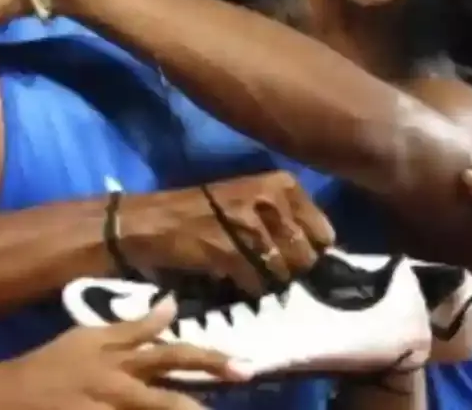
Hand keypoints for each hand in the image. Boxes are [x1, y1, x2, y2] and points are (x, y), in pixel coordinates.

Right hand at [0, 298, 242, 408]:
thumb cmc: (52, 364)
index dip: (210, 360)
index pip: (173, 356)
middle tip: (239, 385)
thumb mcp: (91, 337)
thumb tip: (172, 304)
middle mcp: (118, 387)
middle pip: (169, 399)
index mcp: (120, 359)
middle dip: (200, 403)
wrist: (8, 396)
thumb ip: (134, 327)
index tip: (245, 366)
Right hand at [119, 171, 335, 294]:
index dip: (309, 250)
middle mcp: (267, 198)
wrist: (148, 221)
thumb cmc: (200, 210)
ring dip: (267, 280)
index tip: (288, 253)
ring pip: (284, 272)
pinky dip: (246, 288)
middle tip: (263, 266)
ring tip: (246, 271)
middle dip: (288, 268)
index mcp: (277, 183)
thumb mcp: (249, 198)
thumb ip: (286, 218)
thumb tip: (320, 251)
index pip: (323, 232)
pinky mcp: (228, 251)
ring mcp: (248, 225)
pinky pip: (257, 283)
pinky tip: (229, 276)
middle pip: (306, 255)